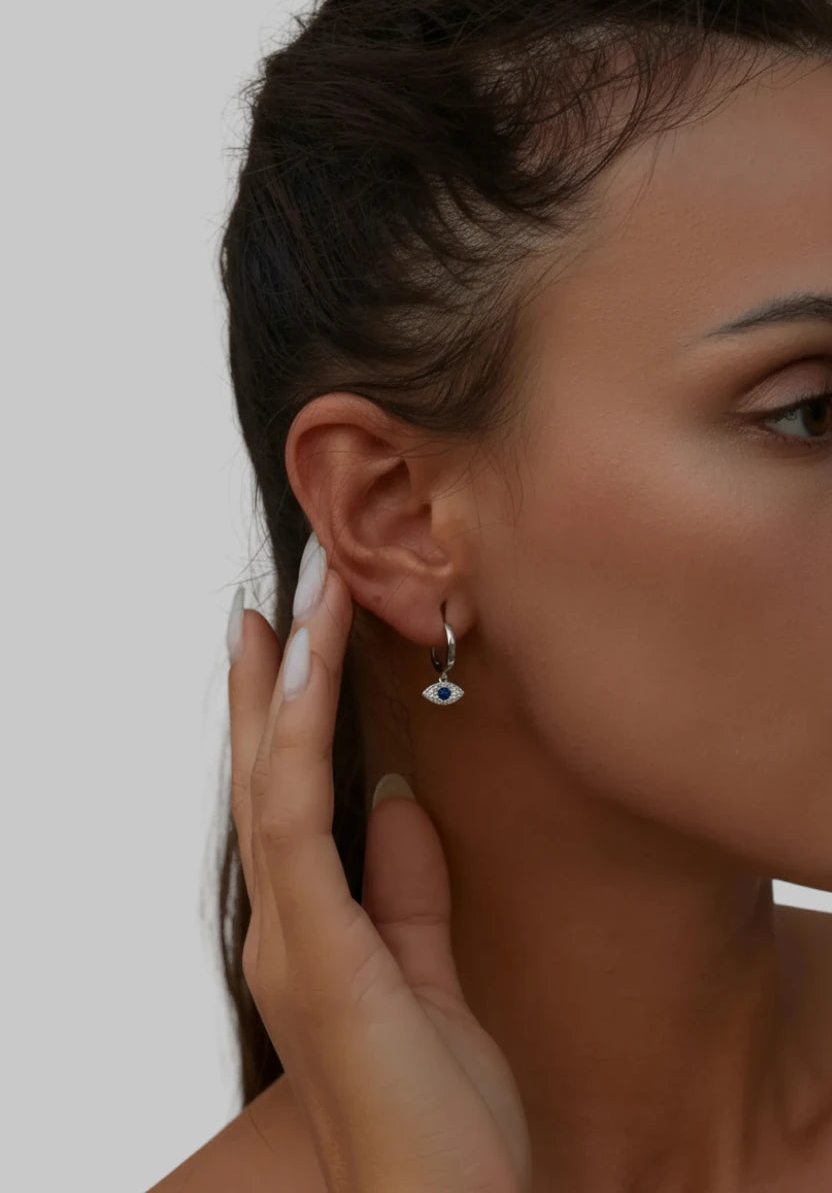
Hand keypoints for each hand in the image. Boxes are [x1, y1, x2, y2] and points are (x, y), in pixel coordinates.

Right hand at [227, 552, 532, 1192]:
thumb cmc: (437, 1119)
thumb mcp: (431, 980)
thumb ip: (408, 890)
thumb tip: (398, 802)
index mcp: (312, 933)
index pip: (292, 802)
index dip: (285, 720)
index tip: (293, 644)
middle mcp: (285, 926)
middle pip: (268, 778)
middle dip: (271, 683)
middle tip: (274, 596)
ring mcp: (291, 939)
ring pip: (276, 783)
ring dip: (288, 688)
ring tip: (299, 606)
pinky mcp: (316, 955)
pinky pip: (298, 827)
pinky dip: (297, 747)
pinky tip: (306, 682)